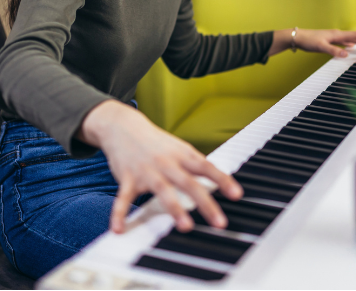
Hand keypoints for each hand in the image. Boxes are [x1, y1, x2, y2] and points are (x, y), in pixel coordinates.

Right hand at [79, 100, 242, 233]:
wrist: (124, 127)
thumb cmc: (156, 142)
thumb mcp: (180, 148)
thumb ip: (197, 164)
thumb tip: (220, 177)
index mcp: (182, 155)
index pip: (207, 167)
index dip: (223, 180)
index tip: (237, 195)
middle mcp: (167, 163)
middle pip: (189, 183)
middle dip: (205, 203)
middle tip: (219, 222)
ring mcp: (147, 171)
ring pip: (163, 190)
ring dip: (175, 208)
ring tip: (185, 226)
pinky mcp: (128, 179)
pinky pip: (123, 198)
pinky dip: (119, 213)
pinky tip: (119, 229)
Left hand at [269, 28, 355, 56]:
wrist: (296, 37)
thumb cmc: (307, 40)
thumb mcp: (321, 47)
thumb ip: (334, 51)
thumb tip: (347, 54)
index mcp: (337, 35)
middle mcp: (337, 34)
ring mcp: (333, 37)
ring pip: (350, 39)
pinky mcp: (329, 40)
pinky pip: (343, 42)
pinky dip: (350, 44)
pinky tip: (350, 47)